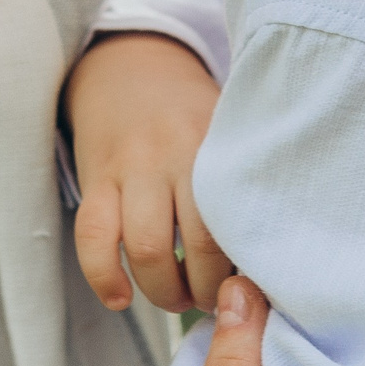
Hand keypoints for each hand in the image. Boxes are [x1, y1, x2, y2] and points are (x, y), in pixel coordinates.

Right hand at [66, 32, 231, 310]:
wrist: (128, 66)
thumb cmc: (191, 112)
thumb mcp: (226, 130)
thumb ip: (245, 178)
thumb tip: (272, 253)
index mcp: (217, 146)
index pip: (239, 221)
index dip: (244, 268)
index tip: (248, 286)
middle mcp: (175, 155)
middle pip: (197, 243)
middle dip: (204, 289)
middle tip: (211, 299)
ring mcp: (131, 167)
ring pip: (146, 248)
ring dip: (162, 291)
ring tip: (176, 298)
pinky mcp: (95, 179)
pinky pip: (92, 237)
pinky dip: (104, 276)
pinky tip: (119, 298)